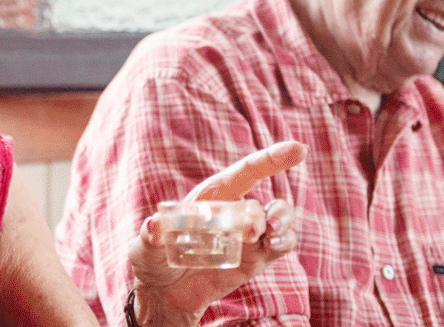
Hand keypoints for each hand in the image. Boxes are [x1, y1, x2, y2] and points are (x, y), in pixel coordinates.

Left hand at [130, 141, 307, 322]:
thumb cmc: (153, 261)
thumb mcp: (145, 247)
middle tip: (251, 232)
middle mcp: (234, 212)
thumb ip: (151, 236)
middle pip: (264, 201)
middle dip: (265, 213)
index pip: (245, 172)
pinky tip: (274, 245)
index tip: (298, 149)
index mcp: (211, 198)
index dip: (271, 159)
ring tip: (269, 235)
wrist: (163, 294)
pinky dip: (286, 242)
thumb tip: (155, 225)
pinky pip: (282, 245)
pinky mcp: (256, 259)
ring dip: (283, 222)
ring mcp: (248, 236)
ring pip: (281, 218)